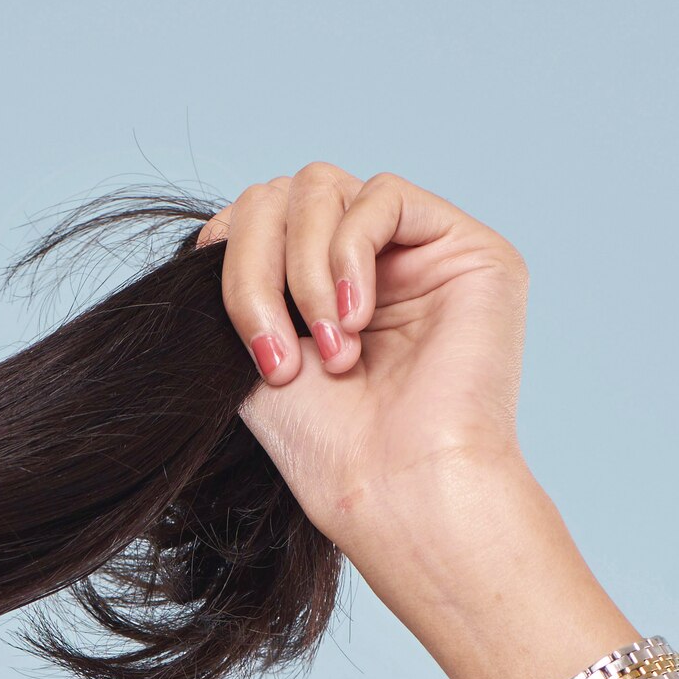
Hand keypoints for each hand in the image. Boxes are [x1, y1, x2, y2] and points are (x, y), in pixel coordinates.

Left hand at [196, 167, 531, 604]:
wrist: (393, 491)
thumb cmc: (325, 449)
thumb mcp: (249, 353)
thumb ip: (236, 284)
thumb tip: (210, 230)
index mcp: (316, 287)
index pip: (255, 219)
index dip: (228, 259)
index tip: (235, 340)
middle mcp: (368, 262)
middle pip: (281, 196)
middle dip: (257, 271)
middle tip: (274, 356)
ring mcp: (418, 250)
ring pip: (322, 187)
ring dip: (305, 272)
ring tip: (328, 351)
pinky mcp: (468, 246)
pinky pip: (382, 195)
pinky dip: (350, 253)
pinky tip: (355, 321)